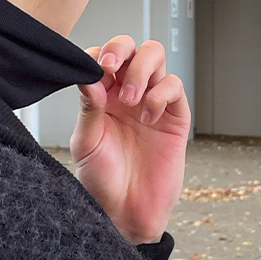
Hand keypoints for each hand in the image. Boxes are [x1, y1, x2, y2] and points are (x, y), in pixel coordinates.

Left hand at [70, 35, 190, 244]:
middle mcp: (125, 93)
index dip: (98, 54)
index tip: (94, 68)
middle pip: (132, 48)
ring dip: (141, 70)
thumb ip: (89, 107)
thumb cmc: (101, 179)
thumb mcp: (86, 142)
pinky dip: (161, 94)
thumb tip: (88, 74)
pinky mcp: (174, 116)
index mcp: (101, 95)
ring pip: (155, 58)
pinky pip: (174, 88)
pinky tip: (148, 117)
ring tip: (130, 98)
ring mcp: (151, 101)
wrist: (125, 211)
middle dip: (122, 49)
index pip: (101, 57)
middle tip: (112, 68)